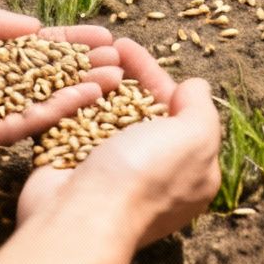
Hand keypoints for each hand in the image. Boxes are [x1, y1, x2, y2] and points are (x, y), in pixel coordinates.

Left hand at [0, 0, 120, 162]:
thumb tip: (36, 26)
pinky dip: (52, 111)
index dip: (63, 41)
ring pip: (35, 102)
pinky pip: (16, 125)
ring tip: (117, 77)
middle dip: (80, 66)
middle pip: (38, 76)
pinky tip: (83, 96)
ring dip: (77, 90)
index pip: (25, 47)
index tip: (102, 34)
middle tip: (122, 59)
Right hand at [12, 39, 221, 253]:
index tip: (129, 47)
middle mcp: (149, 171)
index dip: (153, 75)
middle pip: (136, 109)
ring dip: (93, 83)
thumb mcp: (195, 139)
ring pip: (101, 115)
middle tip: (101, 47)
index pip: (174, 110)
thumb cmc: (144, 177)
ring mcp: (107, 171)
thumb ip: (201, 109)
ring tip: (81, 57)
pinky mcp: (71, 167)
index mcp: (188, 169)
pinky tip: (62, 78)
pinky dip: (68, 103)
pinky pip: (71, 127)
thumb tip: (194, 86)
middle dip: (121, 75)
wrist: (82, 216)